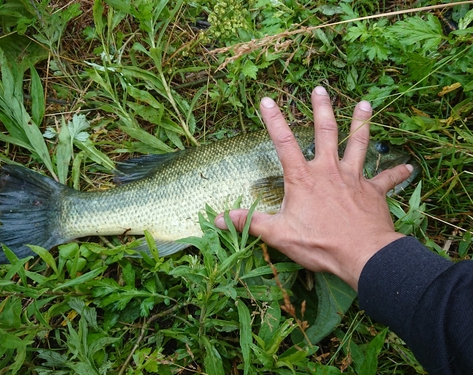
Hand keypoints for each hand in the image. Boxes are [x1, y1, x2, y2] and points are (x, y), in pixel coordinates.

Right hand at [214, 86, 412, 289]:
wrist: (362, 255)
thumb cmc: (319, 243)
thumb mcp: (278, 234)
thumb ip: (250, 223)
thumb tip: (219, 219)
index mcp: (303, 178)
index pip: (284, 143)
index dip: (274, 120)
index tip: (267, 100)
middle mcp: (329, 171)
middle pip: (325, 132)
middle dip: (322, 109)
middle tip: (320, 88)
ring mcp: (353, 178)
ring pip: (358, 144)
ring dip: (361, 123)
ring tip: (365, 104)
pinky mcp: (373, 192)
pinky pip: (386, 178)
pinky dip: (397, 172)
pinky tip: (409, 166)